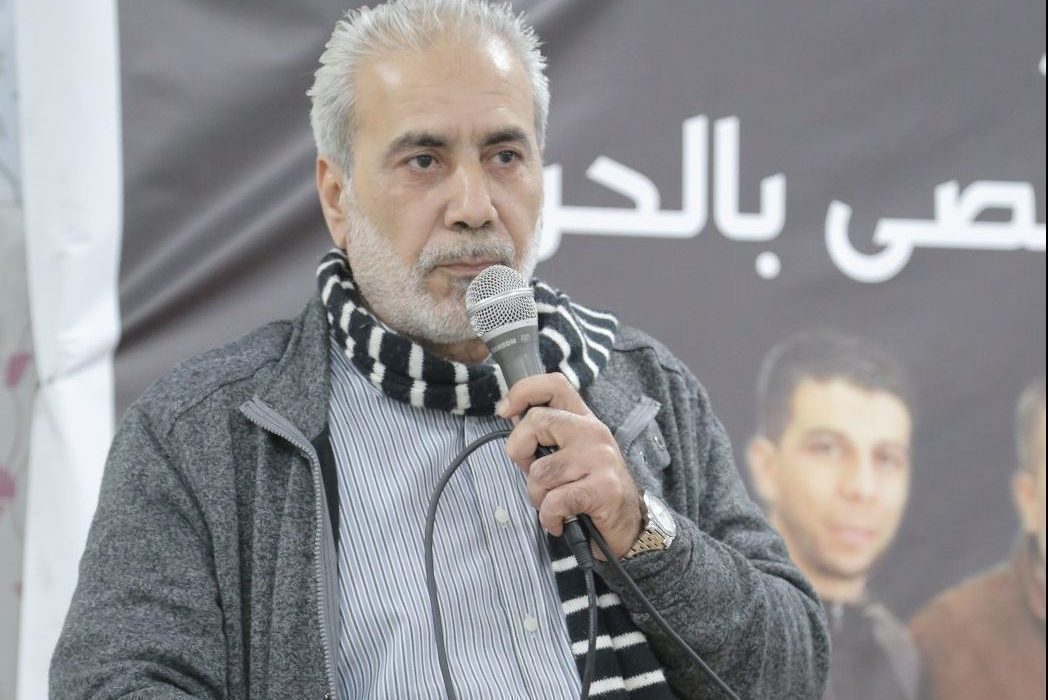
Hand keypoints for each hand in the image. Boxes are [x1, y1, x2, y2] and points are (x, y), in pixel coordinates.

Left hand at [497, 373, 642, 559]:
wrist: (629, 527)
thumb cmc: (592, 491)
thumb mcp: (572, 456)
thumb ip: (547, 437)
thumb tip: (511, 418)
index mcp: (584, 420)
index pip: (554, 385)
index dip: (524, 391)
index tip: (505, 410)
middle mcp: (593, 432)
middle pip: (537, 421)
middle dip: (519, 452)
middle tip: (533, 475)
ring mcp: (600, 458)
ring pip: (540, 471)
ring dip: (537, 496)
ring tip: (553, 505)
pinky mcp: (603, 487)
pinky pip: (554, 501)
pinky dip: (549, 517)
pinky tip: (560, 521)